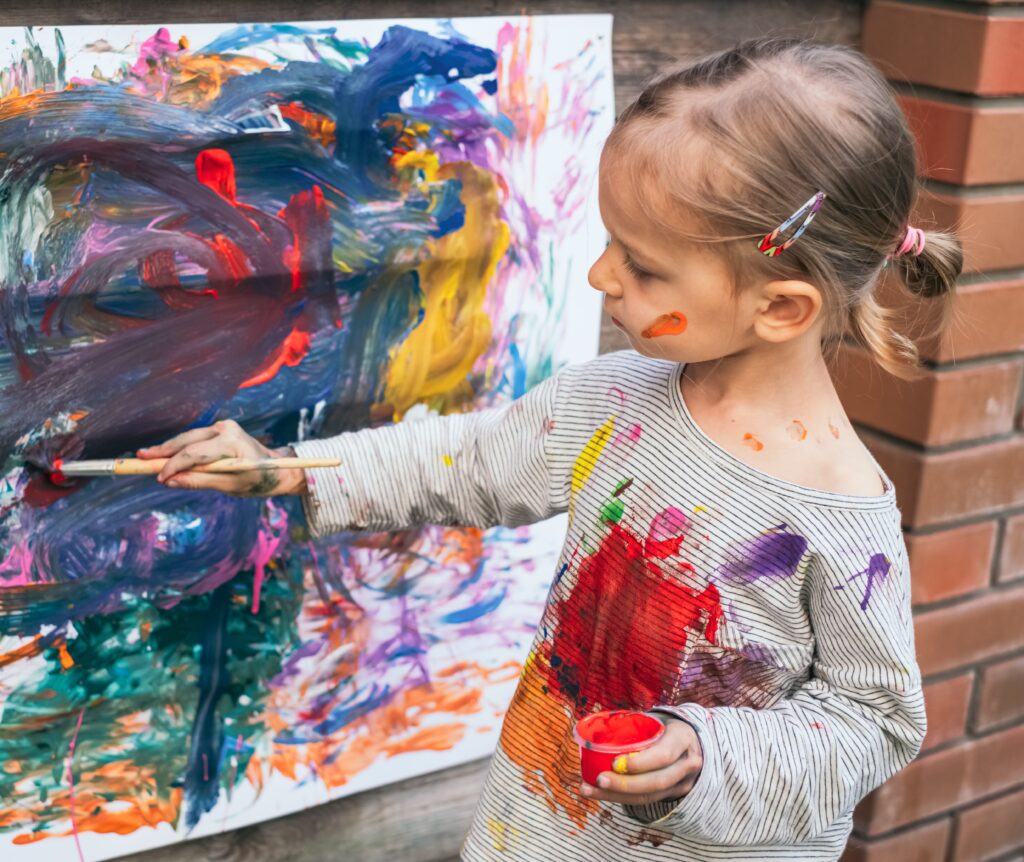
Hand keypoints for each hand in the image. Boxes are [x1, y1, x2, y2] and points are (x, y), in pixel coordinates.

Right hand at [137, 419, 305, 496]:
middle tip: (138, 459)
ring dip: (169, 449)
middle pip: (186, 441)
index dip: (173, 466)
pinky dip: (181, 449)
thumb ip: (199, 481)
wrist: (280, 468)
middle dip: (163, 452)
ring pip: (188, 439)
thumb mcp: (230, 486)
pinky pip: (195, 440)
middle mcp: (225, 429)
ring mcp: (222, 427)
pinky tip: (164, 456)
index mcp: (231, 442)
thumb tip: (170, 481)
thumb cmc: (258, 479)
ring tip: (146, 457)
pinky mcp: (220, 431)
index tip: (158, 478)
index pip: (194, 453)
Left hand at [581, 717, 702, 805]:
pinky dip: (620, 798)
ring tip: (590, 790)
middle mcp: (686, 764)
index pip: (664, 755)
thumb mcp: (658, 719)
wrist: (690, 742)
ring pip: (649, 796)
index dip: (640, 762)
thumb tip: (596, 724)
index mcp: (682, 739)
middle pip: (657, 781)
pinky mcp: (670, 795)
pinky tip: (599, 793)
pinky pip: (645, 800)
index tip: (614, 762)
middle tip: (599, 779)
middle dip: (625, 784)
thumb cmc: (664, 727)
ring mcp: (681, 783)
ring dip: (617, 795)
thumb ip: (635, 723)